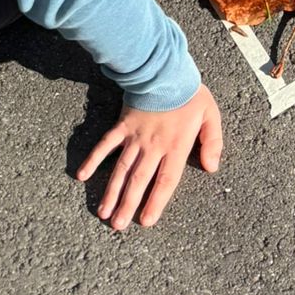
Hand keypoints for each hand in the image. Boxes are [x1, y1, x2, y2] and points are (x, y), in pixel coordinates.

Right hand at [76, 84, 223, 229]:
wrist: (165, 68)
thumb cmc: (189, 93)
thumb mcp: (211, 115)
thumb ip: (213, 142)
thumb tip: (212, 168)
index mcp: (175, 146)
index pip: (165, 181)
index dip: (156, 202)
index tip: (146, 221)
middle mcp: (153, 146)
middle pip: (139, 180)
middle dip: (128, 204)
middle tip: (118, 226)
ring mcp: (135, 136)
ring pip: (121, 168)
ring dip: (111, 191)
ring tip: (103, 213)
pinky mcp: (122, 125)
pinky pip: (105, 145)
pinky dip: (93, 159)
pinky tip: (81, 175)